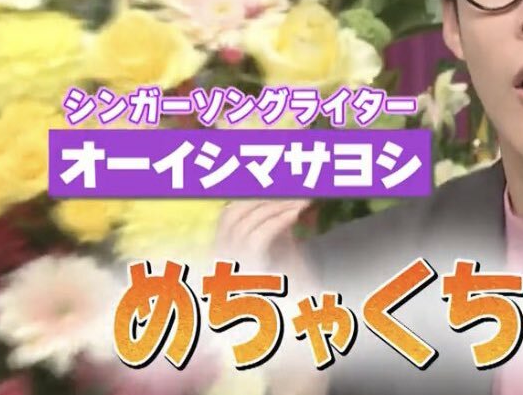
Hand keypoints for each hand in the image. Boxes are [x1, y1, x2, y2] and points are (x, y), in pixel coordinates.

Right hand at [216, 200, 329, 394]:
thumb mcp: (287, 258)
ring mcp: (230, 273)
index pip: (227, 216)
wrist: (299, 339)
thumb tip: (295, 198)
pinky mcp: (246, 280)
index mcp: (226, 259)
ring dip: (274, 203)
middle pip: (230, 214)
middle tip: (294, 187)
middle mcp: (220, 266)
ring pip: (241, 221)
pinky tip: (299, 210)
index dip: (252, 195)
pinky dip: (278, 218)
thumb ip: (284, 229)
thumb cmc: (295, 300)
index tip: (281, 185)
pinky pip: (256, 238)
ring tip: (302, 198)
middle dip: (262, 194)